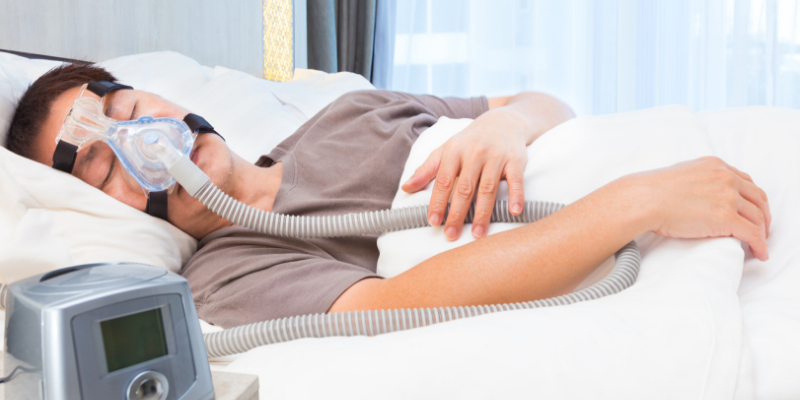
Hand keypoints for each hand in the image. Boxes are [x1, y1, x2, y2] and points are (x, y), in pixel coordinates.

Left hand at [401, 114, 528, 239]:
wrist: (503, 122)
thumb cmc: (470, 141)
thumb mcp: (446, 150)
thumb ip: (426, 170)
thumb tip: (405, 187)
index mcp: (454, 151)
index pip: (443, 181)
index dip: (437, 202)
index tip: (433, 221)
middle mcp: (474, 153)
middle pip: (464, 188)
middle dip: (457, 213)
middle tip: (451, 234)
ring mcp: (496, 157)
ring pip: (488, 188)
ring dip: (482, 212)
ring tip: (477, 233)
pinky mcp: (515, 160)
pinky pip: (516, 180)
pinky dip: (517, 195)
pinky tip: (514, 211)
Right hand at [631, 156, 770, 259]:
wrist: (643, 200)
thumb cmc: (651, 191)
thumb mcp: (681, 174)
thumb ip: (698, 180)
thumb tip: (698, 194)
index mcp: (715, 166)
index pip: (746, 181)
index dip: (753, 198)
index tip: (753, 210)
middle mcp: (725, 178)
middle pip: (758, 198)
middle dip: (763, 215)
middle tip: (762, 228)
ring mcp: (727, 197)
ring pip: (758, 217)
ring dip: (762, 232)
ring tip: (760, 244)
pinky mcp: (725, 217)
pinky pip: (752, 234)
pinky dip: (760, 245)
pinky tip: (760, 253)